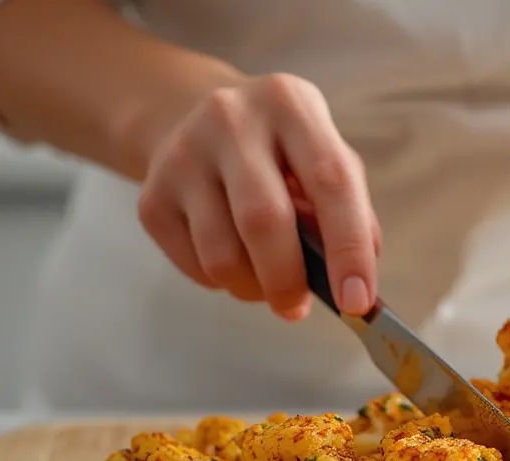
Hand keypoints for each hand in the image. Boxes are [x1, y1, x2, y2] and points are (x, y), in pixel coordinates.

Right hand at [136, 73, 380, 319]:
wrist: (190, 118)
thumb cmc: (278, 152)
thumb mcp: (323, 157)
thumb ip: (351, 213)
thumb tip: (355, 287)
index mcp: (290, 103)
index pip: (331, 180)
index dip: (349, 248)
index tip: (357, 302)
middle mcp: (231, 118)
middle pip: (264, 220)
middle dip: (289, 280)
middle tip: (298, 308)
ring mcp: (183, 155)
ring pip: (222, 255)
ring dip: (253, 288)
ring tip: (267, 284)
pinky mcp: (151, 195)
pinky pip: (194, 266)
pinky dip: (223, 282)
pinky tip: (234, 260)